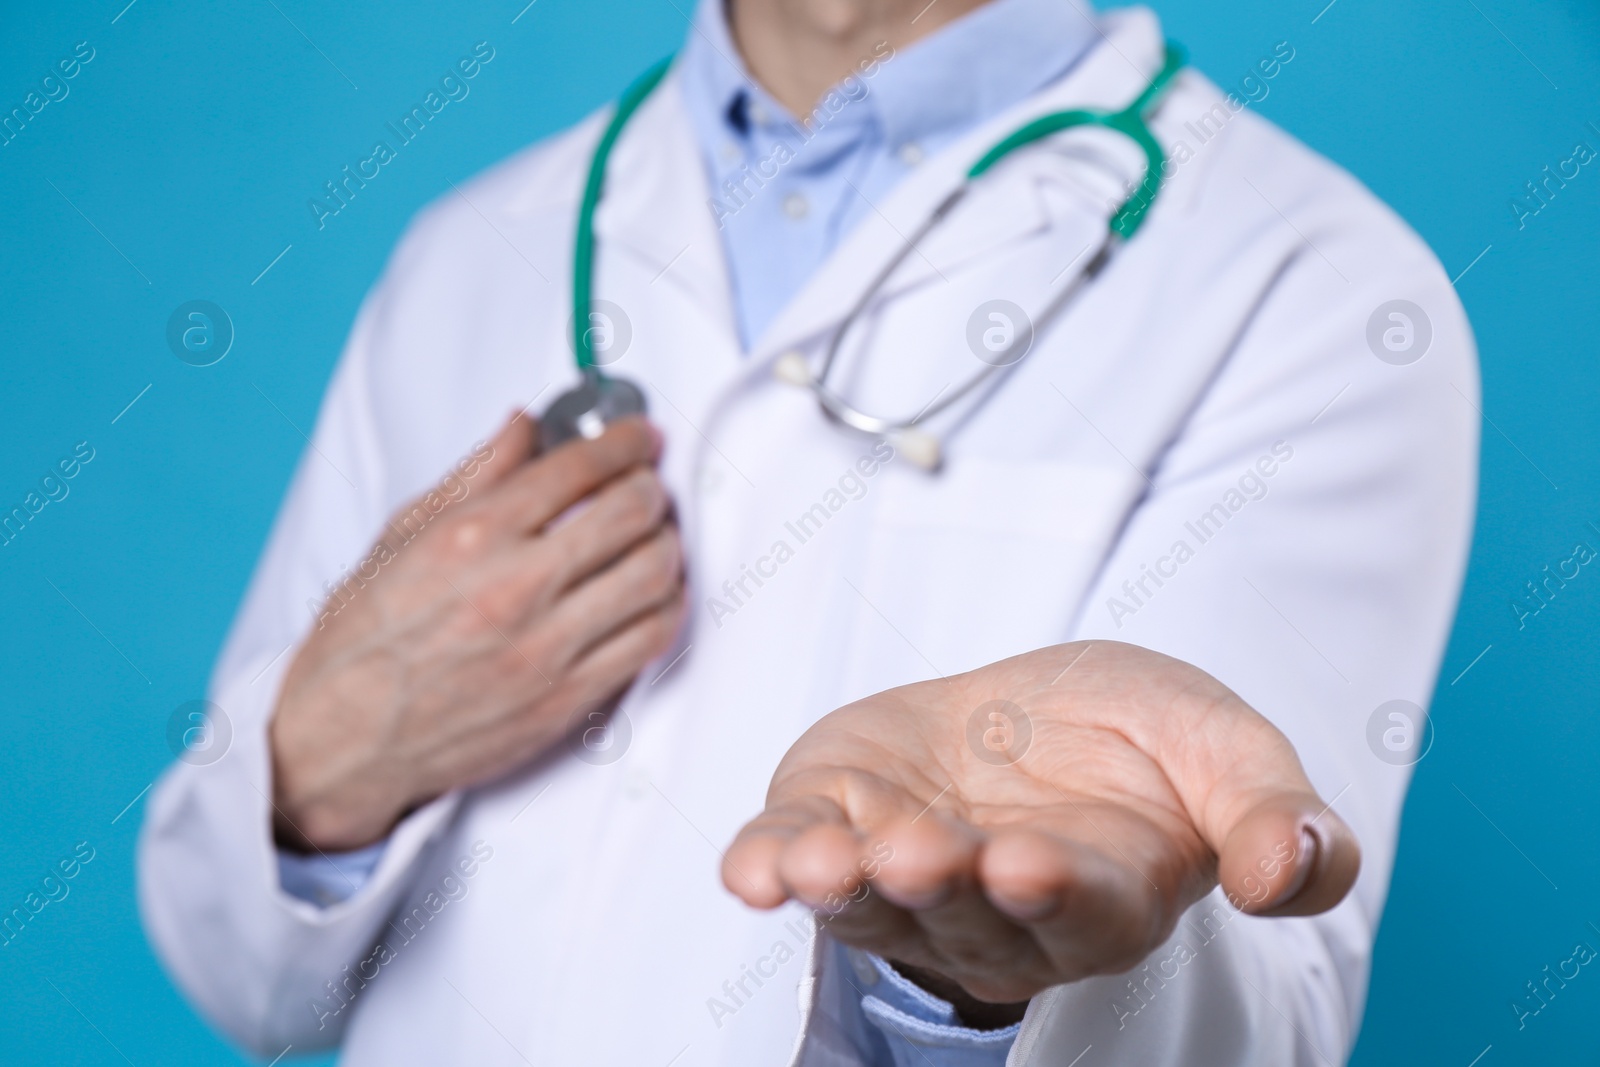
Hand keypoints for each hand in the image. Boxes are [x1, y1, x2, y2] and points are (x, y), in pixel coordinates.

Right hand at [269, 413, 684, 850]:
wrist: (343, 742)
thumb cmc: (361, 644)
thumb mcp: (401, 537)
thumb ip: (475, 476)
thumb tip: (522, 426)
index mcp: (471, 538)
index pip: (578, 467)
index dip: (623, 441)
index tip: (637, 437)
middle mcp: (513, 588)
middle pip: (630, 512)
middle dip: (651, 485)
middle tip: (649, 482)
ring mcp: (546, 648)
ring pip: (653, 574)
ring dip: (668, 543)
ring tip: (657, 535)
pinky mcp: (566, 699)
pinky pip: (650, 639)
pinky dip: (668, 604)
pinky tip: (657, 593)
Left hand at [723, 642, 1358, 1007]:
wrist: (1036, 706)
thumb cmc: (1138, 737)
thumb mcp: (1225, 748)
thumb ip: (1272, 815)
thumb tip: (1285, 876)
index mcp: (1104, 895)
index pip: (1081, 909)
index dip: (1055, 893)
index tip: (1028, 864)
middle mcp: (995, 910)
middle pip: (963, 917)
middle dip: (941, 888)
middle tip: (923, 856)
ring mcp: (905, 876)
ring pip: (871, 905)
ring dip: (844, 887)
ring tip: (825, 864)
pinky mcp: (836, 824)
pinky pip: (794, 859)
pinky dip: (769, 866)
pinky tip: (749, 871)